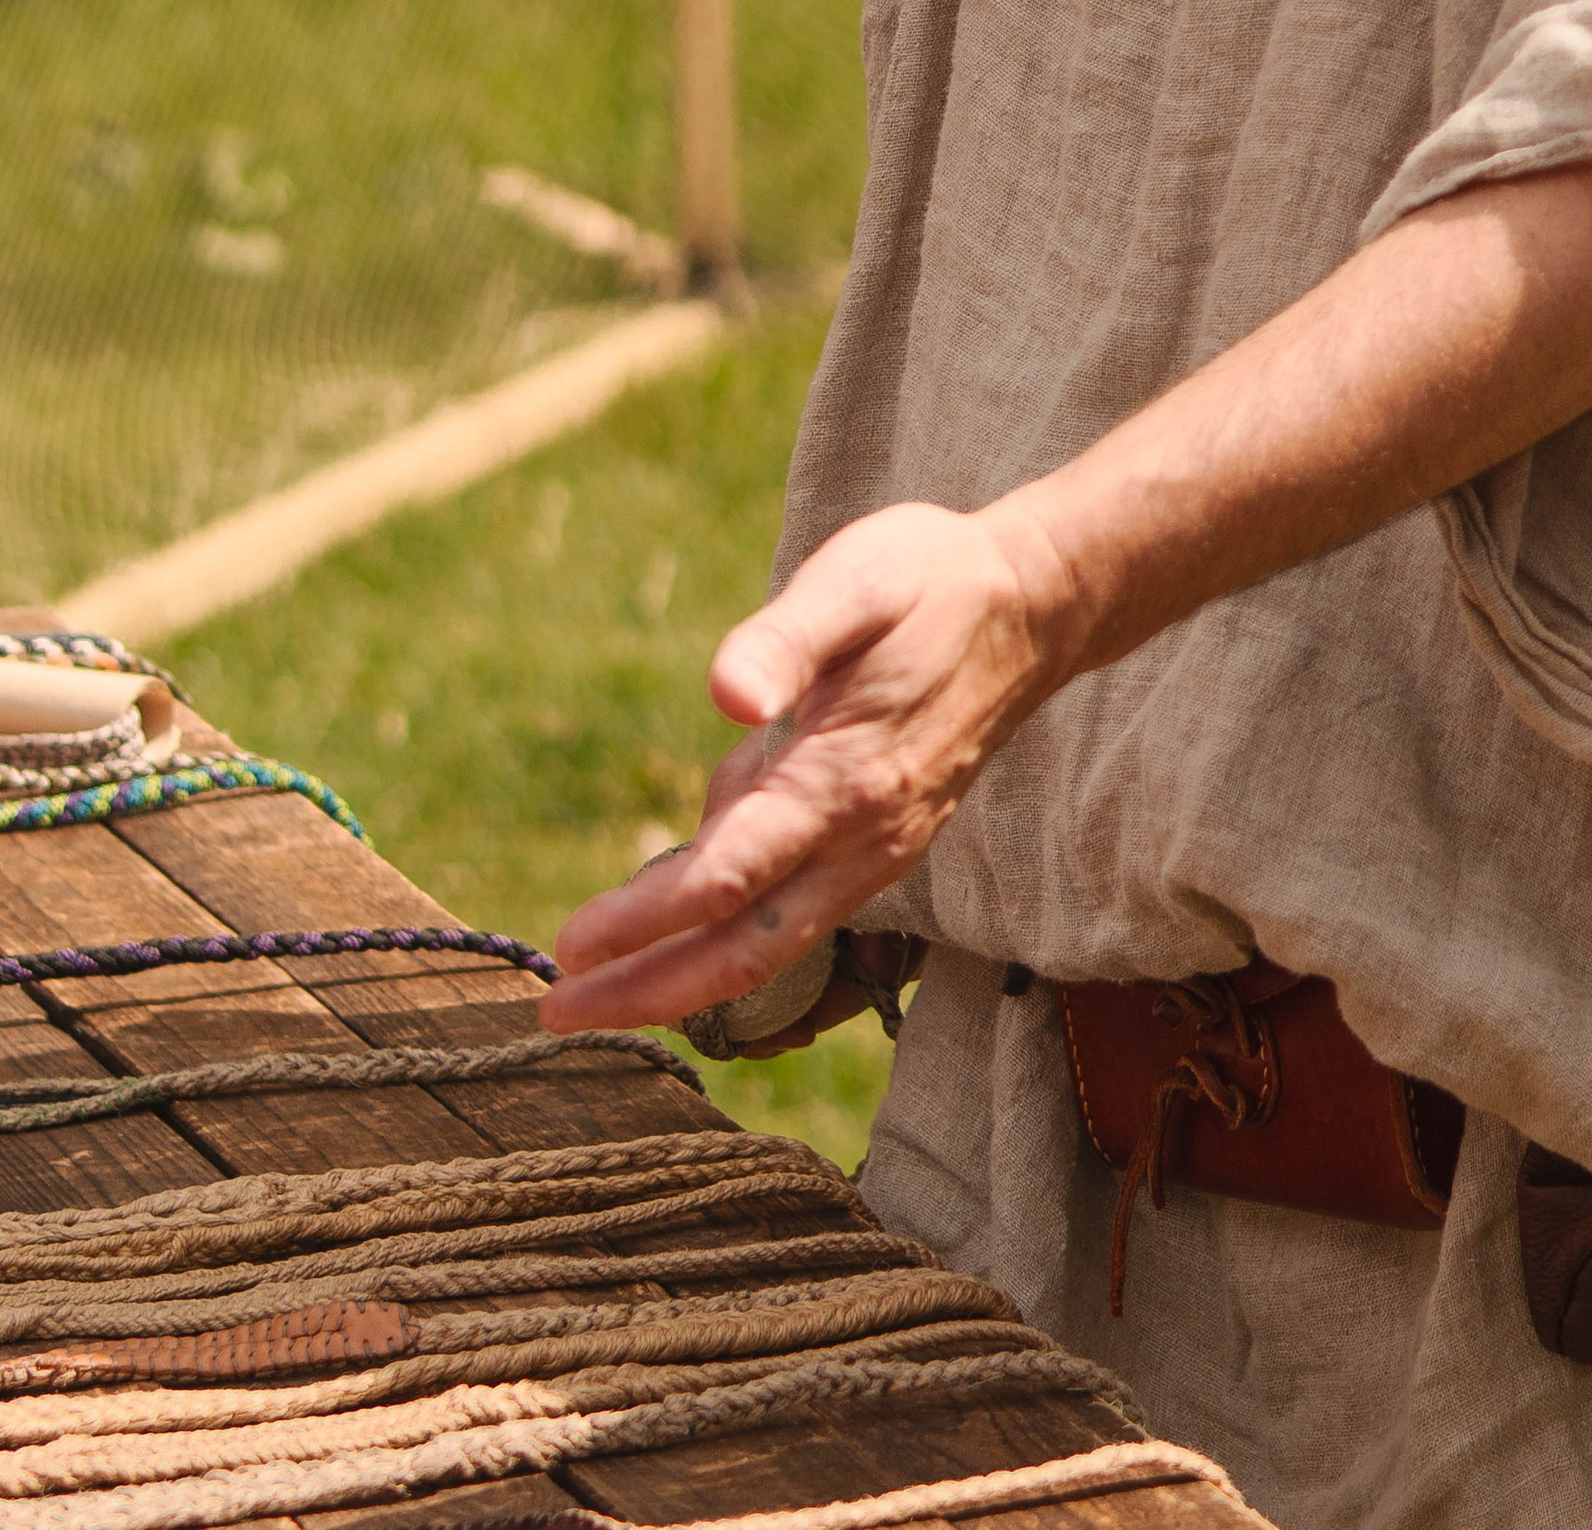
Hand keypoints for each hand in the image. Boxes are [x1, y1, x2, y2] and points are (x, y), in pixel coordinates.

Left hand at [540, 495, 1082, 1034]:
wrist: (1035, 608)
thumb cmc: (932, 581)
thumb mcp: (854, 579)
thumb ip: (786, 637)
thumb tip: (724, 695)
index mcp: (846, 776)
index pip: (728, 875)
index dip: (645, 920)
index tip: (569, 945)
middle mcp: (866, 835)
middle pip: (746, 944)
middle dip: (649, 988)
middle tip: (556, 1011)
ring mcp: (880, 849)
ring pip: (774, 944)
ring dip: (684, 980)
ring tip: (597, 996)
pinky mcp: (884, 845)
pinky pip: (799, 916)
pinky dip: (734, 945)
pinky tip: (678, 937)